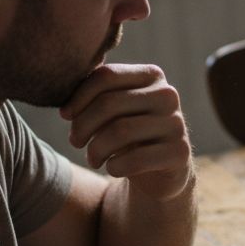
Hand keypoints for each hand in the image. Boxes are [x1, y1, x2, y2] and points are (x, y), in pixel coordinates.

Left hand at [60, 64, 192, 199]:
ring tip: (92, 158)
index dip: (78, 97)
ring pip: (119, 132)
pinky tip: (112, 168)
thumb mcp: (114, 110)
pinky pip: (134, 159)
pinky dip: (114, 167)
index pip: (106, 76)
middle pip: (109, 103)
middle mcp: (168, 95)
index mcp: (152, 75)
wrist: (160, 170)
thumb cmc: (129, 133)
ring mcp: (176, 124)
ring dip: (95, 149)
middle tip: (75, 141)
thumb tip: (66, 109)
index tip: (65, 115)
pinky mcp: (179, 152)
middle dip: (82, 126)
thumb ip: (95, 96)